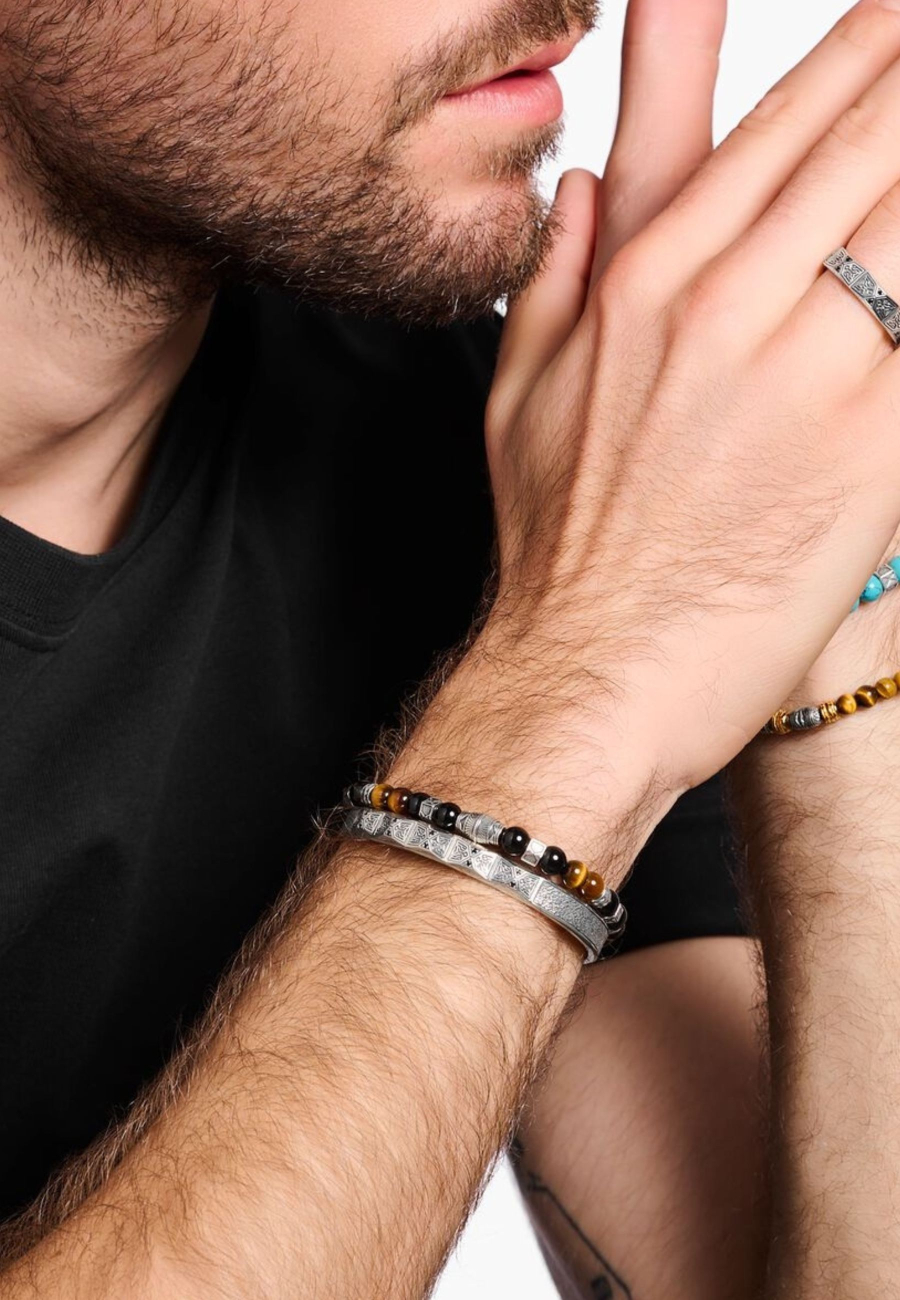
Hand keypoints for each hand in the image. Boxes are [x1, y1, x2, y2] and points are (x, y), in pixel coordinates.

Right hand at [480, 0, 899, 822]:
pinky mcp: (867, 457)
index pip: (773, 136)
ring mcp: (801, 378)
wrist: (588, 681)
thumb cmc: (557, 559)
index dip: (853, 60)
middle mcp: (724, 312)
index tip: (891, 23)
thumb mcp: (518, 399)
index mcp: (642, 287)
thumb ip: (553, 276)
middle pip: (863, 152)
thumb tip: (576, 190)